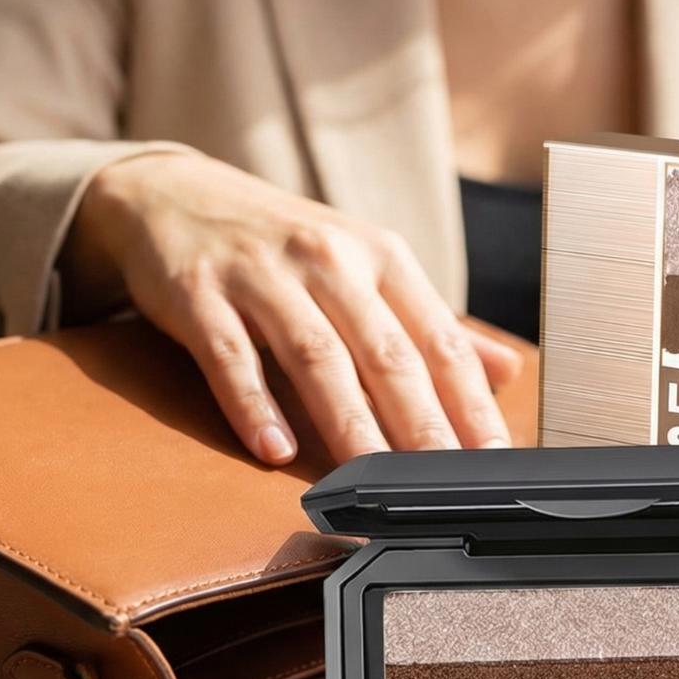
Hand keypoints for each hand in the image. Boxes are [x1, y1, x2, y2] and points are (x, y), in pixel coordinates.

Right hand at [60, 153, 521, 464]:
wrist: (170, 194)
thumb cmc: (282, 246)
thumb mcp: (363, 268)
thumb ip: (430, 326)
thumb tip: (508, 372)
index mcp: (380, 257)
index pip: (439, 339)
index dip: (469, 403)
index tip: (493, 460)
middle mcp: (329, 259)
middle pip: (385, 353)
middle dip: (421, 424)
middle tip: (445, 484)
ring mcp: (262, 275)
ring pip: (316, 356)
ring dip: (347, 423)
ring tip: (371, 479)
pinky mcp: (198, 293)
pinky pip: (230, 355)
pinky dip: (253, 404)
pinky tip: (274, 450)